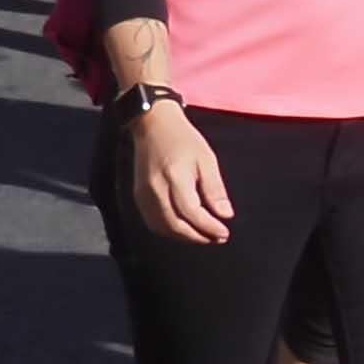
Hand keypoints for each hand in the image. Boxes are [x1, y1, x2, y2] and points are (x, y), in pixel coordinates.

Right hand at [126, 100, 233, 243]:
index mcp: (175, 177)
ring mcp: (143, 194)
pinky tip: (185, 228)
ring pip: (162, 227)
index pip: (191, 212)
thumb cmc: (184, 140)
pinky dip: (169, 230)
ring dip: (184, 236)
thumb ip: (214, 189)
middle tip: (217, 238)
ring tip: (204, 235)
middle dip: (198, 236)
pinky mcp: (137, 195)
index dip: (208, 227)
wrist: (152, 125)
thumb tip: (225, 215)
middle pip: (174, 225)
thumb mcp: (207, 160)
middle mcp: (155, 189)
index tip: (224, 233)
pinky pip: (152, 221)